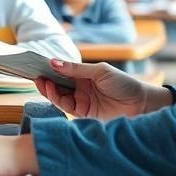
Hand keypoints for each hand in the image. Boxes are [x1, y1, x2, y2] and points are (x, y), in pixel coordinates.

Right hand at [36, 60, 169, 120]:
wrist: (141, 105)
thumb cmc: (124, 83)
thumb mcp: (99, 72)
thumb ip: (75, 69)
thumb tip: (53, 62)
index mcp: (85, 75)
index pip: (63, 71)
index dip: (51, 68)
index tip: (37, 63)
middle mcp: (81, 88)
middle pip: (58, 83)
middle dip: (45, 79)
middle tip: (34, 73)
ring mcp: (82, 101)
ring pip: (59, 95)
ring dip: (48, 89)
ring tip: (41, 81)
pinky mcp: (83, 114)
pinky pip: (65, 106)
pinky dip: (56, 99)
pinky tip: (51, 90)